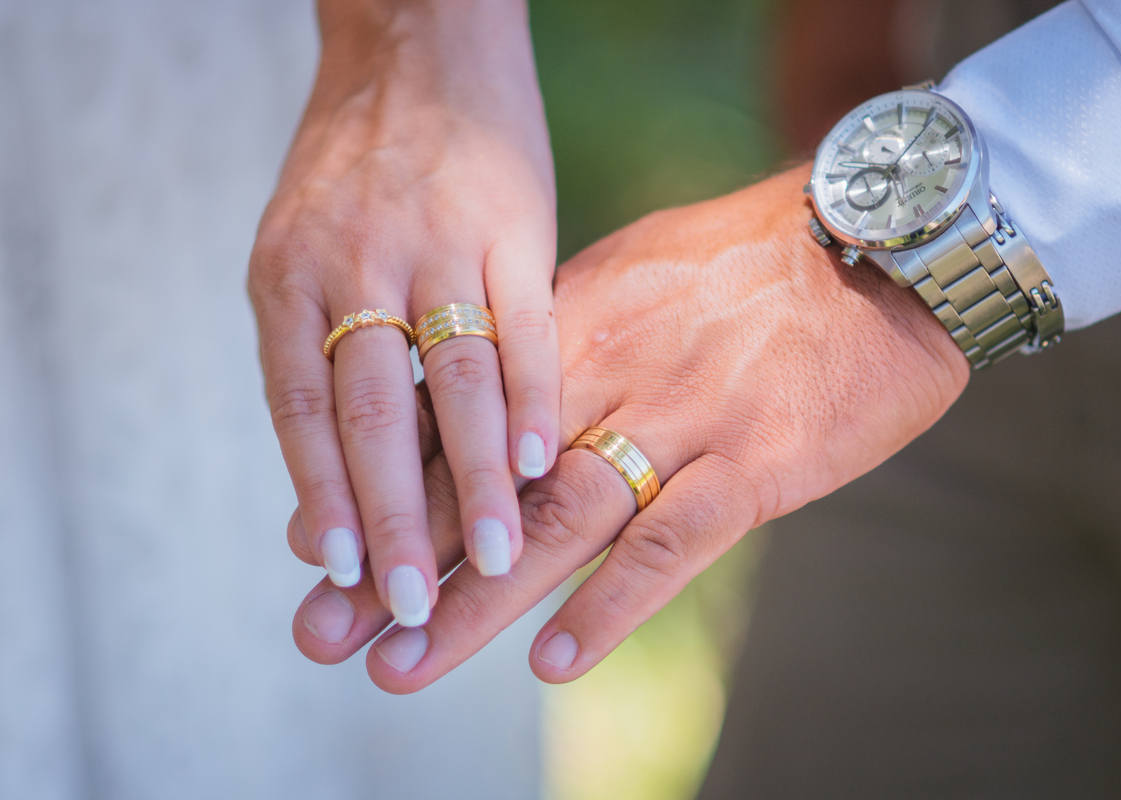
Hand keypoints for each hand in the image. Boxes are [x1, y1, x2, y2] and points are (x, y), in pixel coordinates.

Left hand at [248, 0, 556, 627]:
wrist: (415, 48)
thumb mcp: (304, 254)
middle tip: (405, 604)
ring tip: (498, 557)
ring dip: (479, 477)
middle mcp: (357, 262)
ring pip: (459, 377)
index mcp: (289, 277)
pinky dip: (540, 394)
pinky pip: (530, 321)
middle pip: (374, 409)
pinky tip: (553, 460)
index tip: (340, 575)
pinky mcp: (514, 223)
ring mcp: (439, 240)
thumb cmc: (356, 172)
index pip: (300, 409)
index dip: (320, 496)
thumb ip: (319, 357)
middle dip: (392, 514)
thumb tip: (320, 481)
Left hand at [289, 165, 968, 688]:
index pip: (457, 418)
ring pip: (556, 521)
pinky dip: (613, 601)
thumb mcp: (635, 279)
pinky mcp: (754, 462)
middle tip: (318, 631)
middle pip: (483, 483)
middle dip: (398, 562)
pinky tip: (555, 660)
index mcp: (570, 328)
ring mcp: (679, 421)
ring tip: (399, 664)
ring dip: (475, 602)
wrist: (876, 242)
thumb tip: (503, 395)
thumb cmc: (751, 266)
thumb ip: (565, 338)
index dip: (382, 487)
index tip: (311, 546)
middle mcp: (607, 377)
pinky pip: (673, 539)